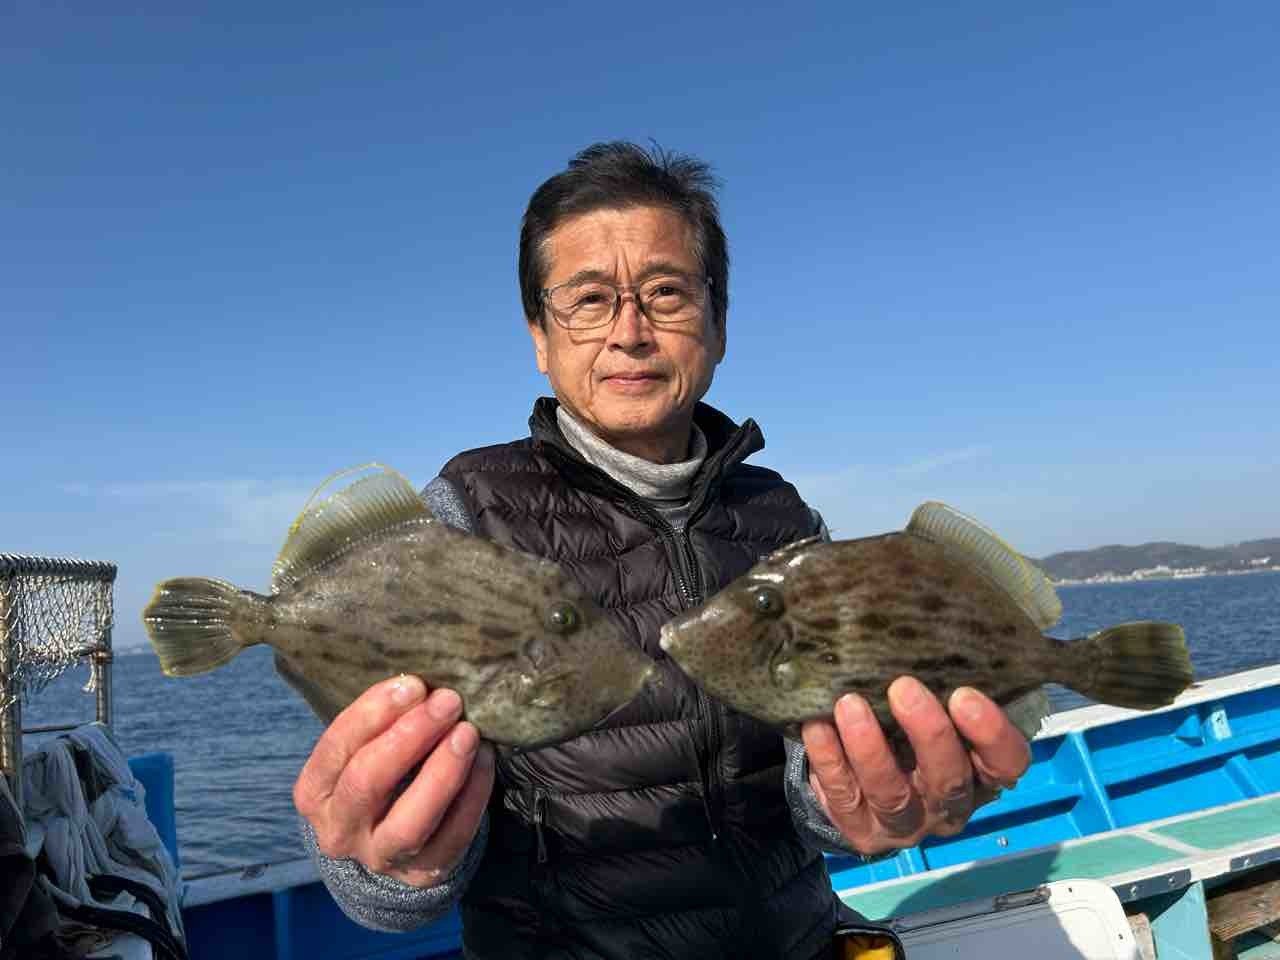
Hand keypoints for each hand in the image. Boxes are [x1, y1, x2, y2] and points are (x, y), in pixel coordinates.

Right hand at [293, 675, 494, 886]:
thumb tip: (421, 684)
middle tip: (447, 701)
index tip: (413, 685)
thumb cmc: (378, 774)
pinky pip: (452, 836)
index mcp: (314, 792)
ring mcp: (380, 857)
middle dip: (410, 736)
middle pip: (368, 783)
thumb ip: (381, 721)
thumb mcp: (362, 749)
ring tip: (468, 732)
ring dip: (442, 772)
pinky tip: (485, 759)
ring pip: (410, 821)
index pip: (336, 748)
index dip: (374, 714)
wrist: (388, 841)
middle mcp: (339, 830)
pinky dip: (473, 795)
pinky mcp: (422, 874)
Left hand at [800, 677, 1028, 854]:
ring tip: (849, 704)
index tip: (965, 694)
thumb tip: (922, 615)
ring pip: (892, 794)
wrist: (861, 776)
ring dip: (870, 749)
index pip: (1006, 762)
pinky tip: (817, 726)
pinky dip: (829, 760)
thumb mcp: (933, 705)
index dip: (992, 734)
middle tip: (903, 688)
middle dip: (928, 733)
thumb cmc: (906, 724)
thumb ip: (939, 679)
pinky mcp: (859, 829)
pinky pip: (843, 798)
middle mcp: (948, 804)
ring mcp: (904, 824)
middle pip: (948, 779)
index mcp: (980, 772)